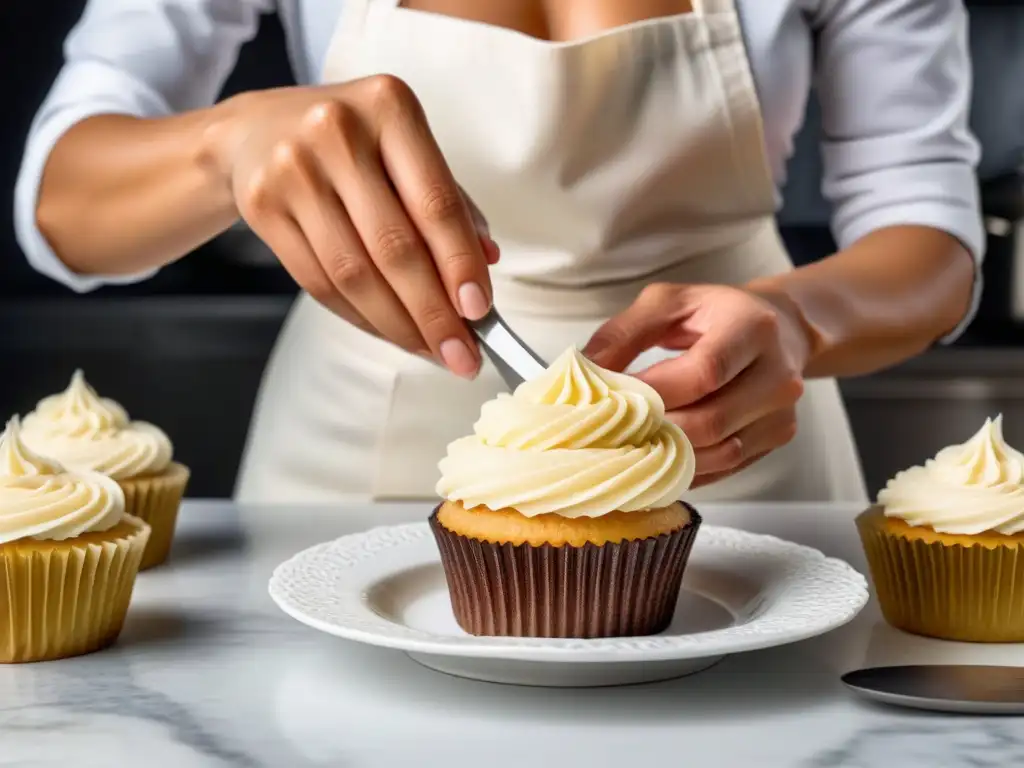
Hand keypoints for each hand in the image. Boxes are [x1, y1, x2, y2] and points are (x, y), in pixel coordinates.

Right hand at [206, 77, 498, 378]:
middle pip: (394, 247)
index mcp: (390, 108)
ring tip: (430, 350)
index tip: (480, 312)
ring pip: (354, 274)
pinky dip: (361, 318)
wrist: (256, 130)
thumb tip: (487, 262)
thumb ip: (448, 200)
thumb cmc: (350, 142)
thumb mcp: (405, 148)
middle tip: (462, 354)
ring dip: (398, 325)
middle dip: (434, 313)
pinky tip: (388, 332)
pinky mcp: (262, 206)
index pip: (436, 204)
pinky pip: (320, 283)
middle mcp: (338, 132)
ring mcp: (293, 169)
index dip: (460, 265)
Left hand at [583, 283, 810, 486]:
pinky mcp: (776, 438)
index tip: (614, 402)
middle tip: (613, 432)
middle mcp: (778, 373)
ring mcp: (781, 412)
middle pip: (710, 421)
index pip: (702, 373)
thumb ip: (623, 333)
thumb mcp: (668, 303)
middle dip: (655, 431)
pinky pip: (726, 469)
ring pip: (719, 453)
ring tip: (630, 447)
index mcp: (752, 327)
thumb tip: (586, 371)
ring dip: (669, 457)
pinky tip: (658, 459)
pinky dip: (687, 470)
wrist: (778, 330)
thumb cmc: (715, 314)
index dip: (653, 394)